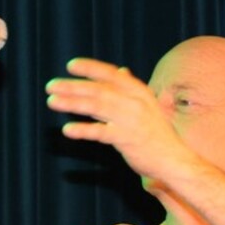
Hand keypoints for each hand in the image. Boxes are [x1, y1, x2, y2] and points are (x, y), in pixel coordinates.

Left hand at [45, 58, 193, 180]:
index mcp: (139, 91)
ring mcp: (131, 120)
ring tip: (52, 101)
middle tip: (51, 86)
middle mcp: (135, 102)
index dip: (90, 68)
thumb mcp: (147, 106)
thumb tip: (121, 71)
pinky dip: (83, 130)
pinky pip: (100, 132)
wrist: (174, 159)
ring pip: (96, 107)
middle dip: (73, 86)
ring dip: (72, 103)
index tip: (70, 65)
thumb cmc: (157, 133)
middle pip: (98, 90)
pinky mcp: (127, 140)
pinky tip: (67, 130)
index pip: (111, 74)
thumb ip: (130, 89)